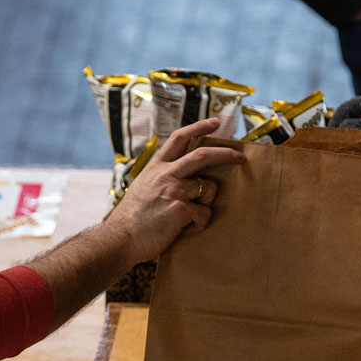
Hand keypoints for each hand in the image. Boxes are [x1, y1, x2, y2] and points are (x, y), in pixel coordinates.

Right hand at [105, 118, 246, 263]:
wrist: (120, 238)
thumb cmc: (132, 218)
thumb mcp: (144, 186)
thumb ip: (163, 177)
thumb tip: (189, 176)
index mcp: (156, 166)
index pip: (179, 138)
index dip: (199, 127)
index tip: (215, 122)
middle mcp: (165, 174)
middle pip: (203, 155)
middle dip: (226, 153)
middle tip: (240, 156)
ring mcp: (174, 190)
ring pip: (209, 188)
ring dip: (206, 202)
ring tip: (187, 215)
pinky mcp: (181, 209)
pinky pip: (204, 213)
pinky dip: (198, 223)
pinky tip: (182, 229)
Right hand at [329, 91, 360, 165]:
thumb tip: (339, 131)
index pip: (344, 111)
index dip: (332, 127)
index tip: (327, 145)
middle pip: (346, 122)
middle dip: (337, 138)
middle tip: (331, 156)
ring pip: (355, 133)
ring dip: (347, 146)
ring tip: (341, 162)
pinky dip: (359, 152)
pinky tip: (357, 164)